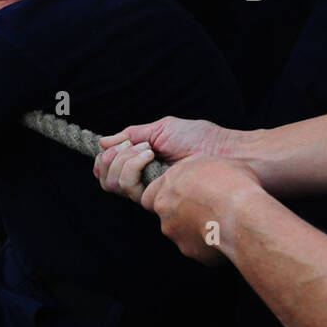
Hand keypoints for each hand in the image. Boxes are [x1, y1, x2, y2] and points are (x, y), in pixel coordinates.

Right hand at [95, 117, 242, 203]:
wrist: (222, 152)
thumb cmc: (200, 138)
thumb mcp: (161, 128)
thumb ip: (131, 135)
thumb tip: (103, 142)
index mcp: (142, 165)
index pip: (108, 170)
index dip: (105, 158)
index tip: (119, 144)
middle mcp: (142, 181)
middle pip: (105, 179)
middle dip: (111, 158)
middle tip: (133, 146)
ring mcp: (148, 191)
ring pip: (112, 183)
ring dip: (123, 160)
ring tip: (147, 150)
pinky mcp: (155, 198)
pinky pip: (128, 186)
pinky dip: (132, 165)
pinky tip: (151, 155)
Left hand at [138, 156, 265, 265]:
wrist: (242, 216)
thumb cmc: (233, 184)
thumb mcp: (215, 161)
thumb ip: (199, 169)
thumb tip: (201, 172)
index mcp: (168, 185)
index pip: (149, 195)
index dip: (163, 197)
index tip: (181, 196)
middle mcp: (165, 209)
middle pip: (165, 215)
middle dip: (181, 214)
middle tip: (205, 211)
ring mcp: (175, 232)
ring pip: (180, 233)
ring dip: (195, 229)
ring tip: (220, 223)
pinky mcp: (189, 251)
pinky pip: (197, 248)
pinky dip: (208, 245)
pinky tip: (226, 237)